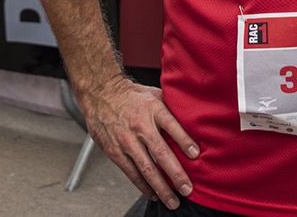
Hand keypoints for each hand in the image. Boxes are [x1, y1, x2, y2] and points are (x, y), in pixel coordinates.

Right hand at [76, 73, 198, 209]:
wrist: (101, 94)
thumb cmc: (132, 96)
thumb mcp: (155, 94)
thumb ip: (172, 108)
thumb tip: (195, 121)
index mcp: (153, 109)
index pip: (172, 125)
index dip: (184, 141)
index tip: (196, 155)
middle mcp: (140, 126)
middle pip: (161, 153)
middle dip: (176, 174)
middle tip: (187, 189)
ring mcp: (126, 140)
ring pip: (146, 169)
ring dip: (161, 187)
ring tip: (172, 201)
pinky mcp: (115, 151)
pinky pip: (131, 173)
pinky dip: (143, 186)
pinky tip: (154, 194)